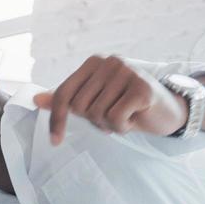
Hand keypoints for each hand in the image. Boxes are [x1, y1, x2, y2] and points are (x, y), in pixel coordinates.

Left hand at [32, 55, 185, 144]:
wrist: (168, 111)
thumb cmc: (128, 106)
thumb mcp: (95, 101)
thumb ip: (67, 99)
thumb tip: (36, 99)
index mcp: (94, 63)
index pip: (64, 93)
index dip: (57, 119)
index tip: (55, 141)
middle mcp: (109, 62)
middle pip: (80, 106)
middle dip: (94, 120)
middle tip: (113, 117)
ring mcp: (127, 73)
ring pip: (97, 114)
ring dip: (110, 124)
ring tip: (126, 115)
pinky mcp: (141, 88)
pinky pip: (115, 118)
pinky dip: (122, 126)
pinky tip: (135, 118)